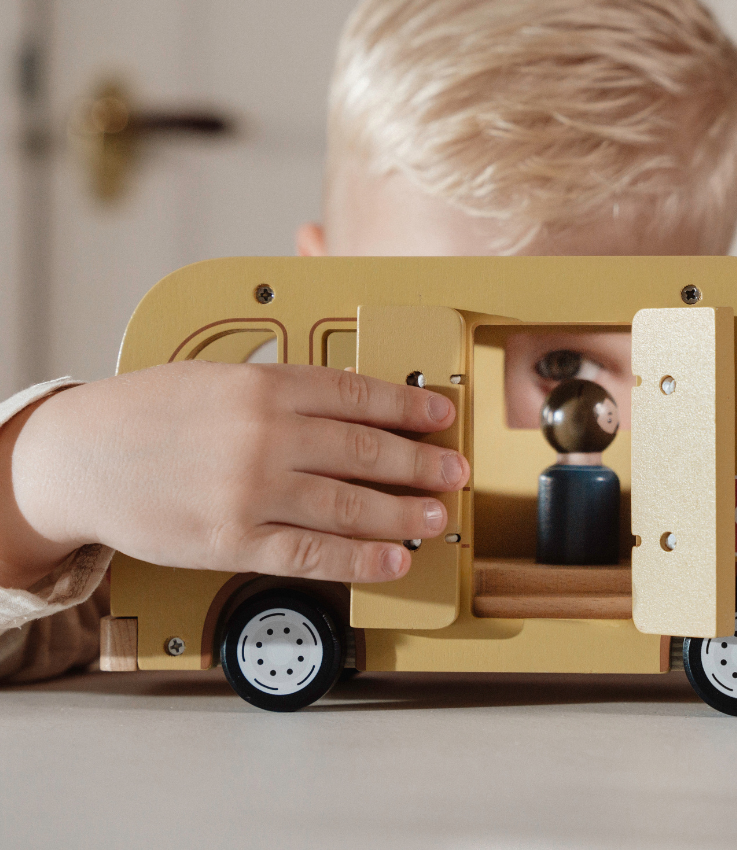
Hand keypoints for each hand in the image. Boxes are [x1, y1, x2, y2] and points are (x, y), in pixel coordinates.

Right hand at [0, 362, 468, 588]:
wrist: (82, 456)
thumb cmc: (151, 412)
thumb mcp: (221, 376)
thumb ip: (286, 389)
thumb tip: (352, 404)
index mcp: (267, 386)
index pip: (359, 395)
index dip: (409, 408)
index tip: (442, 416)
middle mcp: (266, 435)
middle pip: (366, 450)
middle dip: (421, 463)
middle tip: (455, 472)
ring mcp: (252, 491)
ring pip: (349, 505)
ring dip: (404, 512)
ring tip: (437, 516)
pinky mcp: (234, 541)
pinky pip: (311, 554)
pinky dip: (359, 559)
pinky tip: (393, 560)